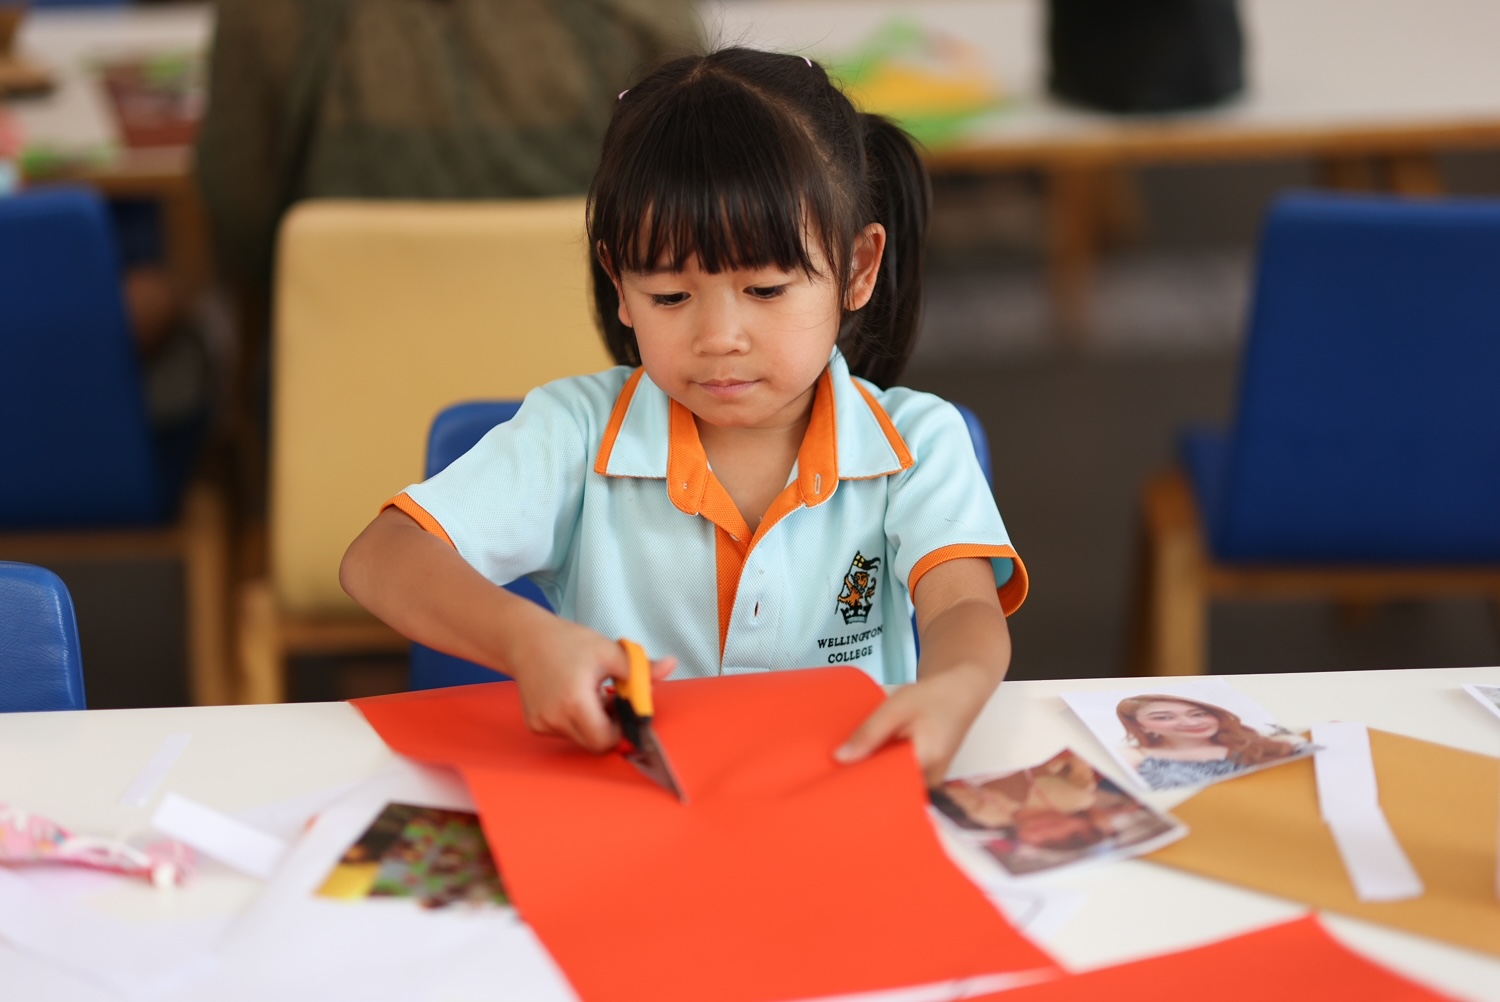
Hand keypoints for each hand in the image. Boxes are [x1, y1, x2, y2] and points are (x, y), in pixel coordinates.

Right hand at [507, 618, 675, 753]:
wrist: (525, 639)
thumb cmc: (566, 642)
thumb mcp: (609, 651)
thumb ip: (641, 667)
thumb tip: (670, 666)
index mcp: (574, 703)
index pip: (608, 740)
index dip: (623, 729)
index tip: (627, 711)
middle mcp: (555, 719)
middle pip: (595, 744)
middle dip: (610, 727)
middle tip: (612, 700)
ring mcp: (542, 724)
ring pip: (582, 738)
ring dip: (594, 723)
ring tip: (592, 693)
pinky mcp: (536, 725)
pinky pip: (566, 732)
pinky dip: (577, 720)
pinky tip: (574, 696)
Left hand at [834, 664, 995, 785]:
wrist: (961, 692)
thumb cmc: (932, 697)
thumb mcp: (896, 708)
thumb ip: (870, 733)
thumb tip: (840, 759)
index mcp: (925, 764)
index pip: (886, 790)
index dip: (860, 789)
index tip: (837, 785)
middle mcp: (931, 781)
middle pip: (890, 794)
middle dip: (865, 785)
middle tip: (838, 779)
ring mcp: (931, 782)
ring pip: (896, 789)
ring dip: (875, 778)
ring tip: (852, 769)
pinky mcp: (927, 777)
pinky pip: (902, 782)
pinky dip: (886, 772)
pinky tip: (872, 763)